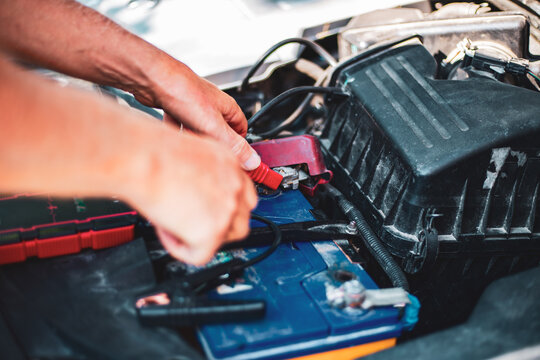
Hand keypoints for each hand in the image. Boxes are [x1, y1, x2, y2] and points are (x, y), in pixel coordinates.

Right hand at [126, 129, 257, 264]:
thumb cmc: (151, 149)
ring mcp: (227, 210)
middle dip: (217, 225)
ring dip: (201, 238)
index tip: (206, 210)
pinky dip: (179, 248)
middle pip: (240, 219)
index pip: (242, 195)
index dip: (221, 206)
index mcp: (230, 164)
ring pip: (225, 239)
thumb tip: (192, 189)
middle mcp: (235, 186)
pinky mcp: (212, 231)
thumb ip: (200, 174)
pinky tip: (165, 230)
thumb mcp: (188, 153)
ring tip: (175, 225)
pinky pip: (200, 255)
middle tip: (190, 222)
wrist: (140, 158)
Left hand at [134, 59, 260, 169]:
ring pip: (198, 129)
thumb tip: (252, 160)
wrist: (152, 78)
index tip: (235, 161)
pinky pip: (180, 124)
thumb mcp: (214, 126)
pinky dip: (176, 132)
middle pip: (219, 132)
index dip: (239, 146)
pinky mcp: (176, 106)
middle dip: (212, 145)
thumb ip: (234, 145)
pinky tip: (171, 135)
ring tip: (187, 145)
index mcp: (227, 107)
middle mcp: (212, 105)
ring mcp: (194, 105)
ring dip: (193, 139)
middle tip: (206, 154)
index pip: (242, 130)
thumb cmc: (184, 93)